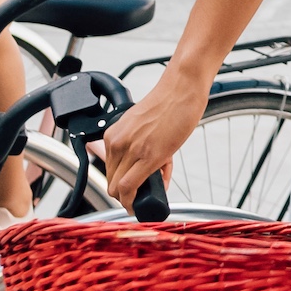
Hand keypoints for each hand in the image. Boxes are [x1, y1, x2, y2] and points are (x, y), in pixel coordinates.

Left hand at [100, 68, 208, 203]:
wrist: (181, 89)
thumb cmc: (168, 104)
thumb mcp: (144, 127)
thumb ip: (141, 149)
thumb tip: (152, 175)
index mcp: (114, 135)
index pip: (109, 170)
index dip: (120, 186)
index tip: (130, 192)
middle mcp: (118, 142)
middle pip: (111, 182)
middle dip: (125, 195)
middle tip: (140, 197)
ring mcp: (132, 150)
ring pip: (118, 188)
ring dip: (130, 199)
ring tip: (148, 194)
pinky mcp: (149, 156)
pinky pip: (129, 187)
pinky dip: (132, 200)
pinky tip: (143, 201)